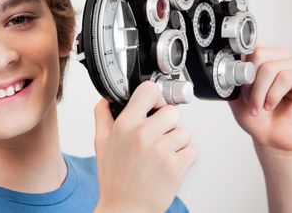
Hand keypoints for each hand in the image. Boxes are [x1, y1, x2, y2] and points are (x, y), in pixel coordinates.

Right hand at [94, 81, 195, 212]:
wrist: (125, 209)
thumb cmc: (115, 179)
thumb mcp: (101, 143)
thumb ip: (103, 116)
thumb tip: (107, 99)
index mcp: (125, 124)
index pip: (149, 91)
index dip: (155, 97)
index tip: (154, 105)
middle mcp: (143, 134)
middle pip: (172, 112)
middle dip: (167, 124)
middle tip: (156, 138)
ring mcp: (161, 150)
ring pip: (183, 132)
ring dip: (176, 143)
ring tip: (160, 155)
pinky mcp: (176, 165)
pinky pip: (191, 152)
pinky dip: (183, 159)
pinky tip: (166, 166)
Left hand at [229, 44, 291, 152]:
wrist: (270, 137)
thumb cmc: (257, 116)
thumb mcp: (236, 92)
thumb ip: (234, 73)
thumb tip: (235, 56)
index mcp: (263, 58)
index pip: (250, 45)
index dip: (241, 62)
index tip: (237, 79)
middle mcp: (279, 58)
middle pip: (259, 54)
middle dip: (249, 82)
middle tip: (249, 99)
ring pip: (270, 68)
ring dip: (260, 91)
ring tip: (259, 106)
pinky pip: (286, 78)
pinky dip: (273, 94)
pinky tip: (270, 105)